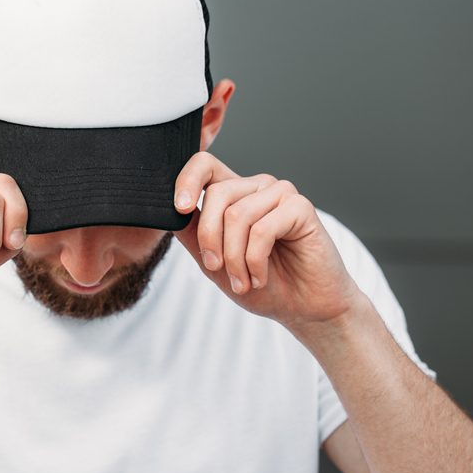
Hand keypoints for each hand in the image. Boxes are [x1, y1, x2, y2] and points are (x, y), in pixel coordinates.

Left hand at [172, 152, 361, 331]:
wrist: (303, 308)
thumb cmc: (263, 284)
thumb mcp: (215, 262)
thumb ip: (193, 236)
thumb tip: (168, 214)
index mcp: (234, 193)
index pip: (204, 164)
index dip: (187, 180)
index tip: (180, 209)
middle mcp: (256, 187)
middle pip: (217, 193)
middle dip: (210, 238)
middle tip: (217, 268)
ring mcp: (280, 194)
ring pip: (237, 215)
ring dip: (234, 258)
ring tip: (243, 282)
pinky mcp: (301, 207)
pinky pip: (262, 230)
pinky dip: (255, 262)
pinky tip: (260, 277)